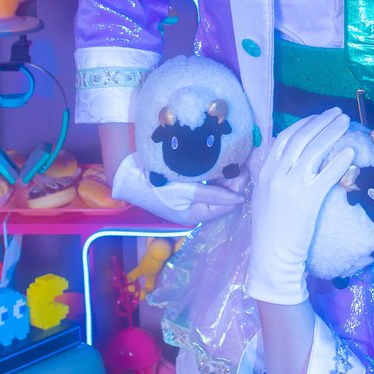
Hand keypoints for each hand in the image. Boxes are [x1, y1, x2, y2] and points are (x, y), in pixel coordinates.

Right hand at [111, 152, 245, 225]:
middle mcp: (198, 209)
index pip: (227, 204)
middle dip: (233, 179)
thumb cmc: (156, 187)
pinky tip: (221, 160)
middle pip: (224, 195)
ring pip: (218, 187)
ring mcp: (193, 198)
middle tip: (240, 160)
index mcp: (198, 216)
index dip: (237, 187)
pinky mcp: (188, 187)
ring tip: (233, 158)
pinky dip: (216, 172)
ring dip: (226, 174)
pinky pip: (208, 181)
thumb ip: (212, 195)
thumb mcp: (185, 192)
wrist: (130, 178)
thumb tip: (239, 200)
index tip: (243, 168)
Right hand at [246, 108, 354, 304]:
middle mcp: (276, 174)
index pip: (286, 137)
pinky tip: (350, 152)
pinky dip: (339, 160)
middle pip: (302, 138)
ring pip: (315, 151)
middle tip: (338, 113)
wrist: (271, 257)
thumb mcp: (265, 194)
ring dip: (332, 133)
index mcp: (264, 171)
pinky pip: (327, 175)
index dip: (305, 123)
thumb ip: (275, 173)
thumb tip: (292, 154)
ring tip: (346, 123)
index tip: (320, 117)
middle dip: (322, 122)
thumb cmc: (271, 228)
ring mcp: (291, 187)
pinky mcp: (307, 201)